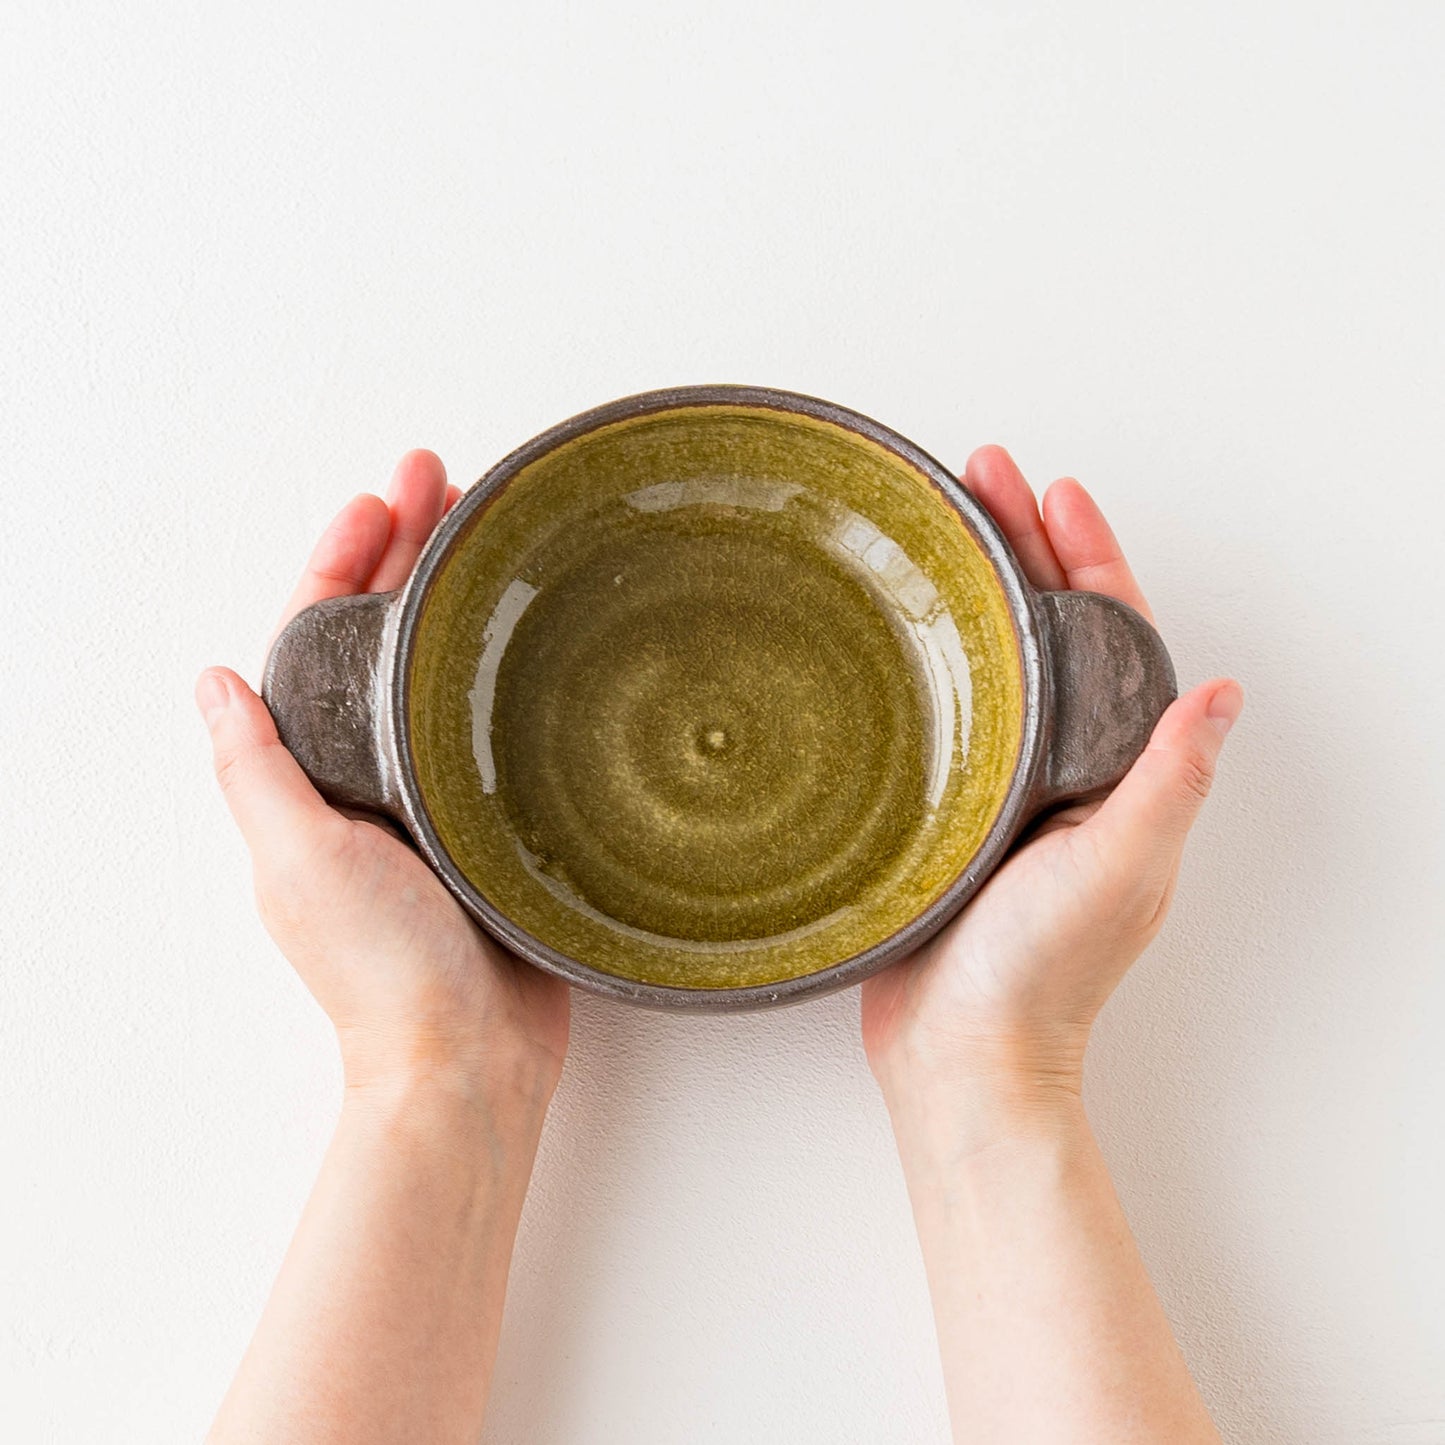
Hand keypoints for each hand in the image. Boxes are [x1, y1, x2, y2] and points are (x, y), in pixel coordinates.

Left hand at [196, 450, 569, 1107]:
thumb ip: (255, 767)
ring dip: (465, 596)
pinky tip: (547, 635)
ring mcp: (443, 797)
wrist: (469, 1060)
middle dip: (412, 551)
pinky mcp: (502, 823)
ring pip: (450, 670)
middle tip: (449, 478)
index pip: (321, 638)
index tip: (385, 497)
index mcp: (318, 775)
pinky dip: (515, 670)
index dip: (346, 560)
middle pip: (389, 636)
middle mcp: (376, 775)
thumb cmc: (382, 969)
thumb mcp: (297, 858)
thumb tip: (211, 679)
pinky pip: (503, 725)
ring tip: (498, 529)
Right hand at [861, 447, 1241, 1118]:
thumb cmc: (1038, 975)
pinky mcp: (944, 812)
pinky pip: (943, 715)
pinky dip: (928, 662)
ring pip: (991, 664)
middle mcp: (1061, 769)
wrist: (959, 1056)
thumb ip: (1167, 779)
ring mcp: (1000, 789)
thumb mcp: (1118, 866)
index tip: (1053, 493)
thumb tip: (1221, 691)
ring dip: (971, 592)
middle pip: (1046, 631)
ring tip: (933, 530)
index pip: (1112, 636)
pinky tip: (891, 634)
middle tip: (976, 479)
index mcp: (1112, 772)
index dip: (1087, 558)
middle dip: (1019, 548)